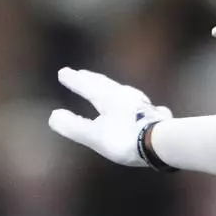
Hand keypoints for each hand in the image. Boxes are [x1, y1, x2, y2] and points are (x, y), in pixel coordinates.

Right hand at [48, 67, 171, 166]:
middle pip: (106, 84)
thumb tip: (53, 116)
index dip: (74, 80)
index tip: (63, 72)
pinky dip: (138, 104)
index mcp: (108, 98)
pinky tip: (149, 107)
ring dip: (114, 89)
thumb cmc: (125, 139)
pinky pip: (144, 106)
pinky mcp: (157, 116)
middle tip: (82, 73)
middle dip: (92, 79)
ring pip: (126, 92)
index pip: (87, 86)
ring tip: (112, 88)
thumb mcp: (94, 135)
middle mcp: (126, 96)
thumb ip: (73, 126)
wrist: (162, 143)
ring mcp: (143, 105)